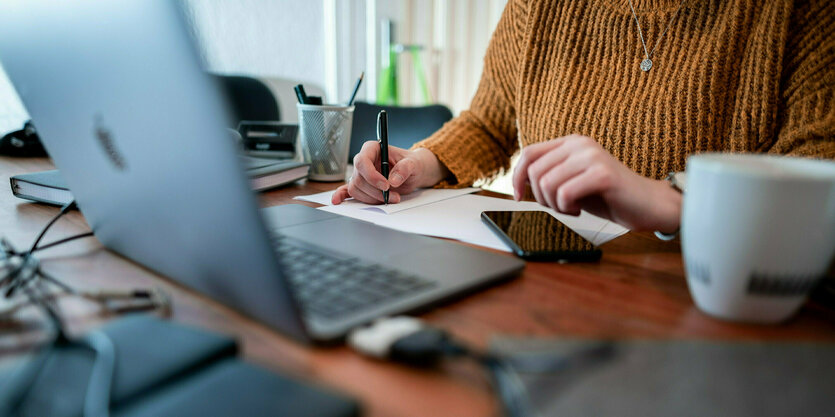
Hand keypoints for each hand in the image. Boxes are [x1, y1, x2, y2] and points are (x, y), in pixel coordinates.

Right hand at [332, 142, 447, 204]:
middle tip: (394, 196)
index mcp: (373, 149)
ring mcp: (362, 174)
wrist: (413, 172)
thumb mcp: (414, 164)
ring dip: (372, 198)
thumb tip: (393, 180)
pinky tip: (337, 200)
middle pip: (359, 178)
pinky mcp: (363, 185)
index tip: (386, 185)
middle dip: (375, 191)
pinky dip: (342, 196)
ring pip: (356, 189)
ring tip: (390, 199)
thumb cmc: (412, 164)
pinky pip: (348, 190)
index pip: (362, 161)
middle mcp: (364, 161)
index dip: (371, 175)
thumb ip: (405, 169)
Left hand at [512, 134, 680, 231]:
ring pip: (547, 184)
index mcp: (571, 143)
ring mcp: (592, 157)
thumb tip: (518, 180)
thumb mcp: (572, 181)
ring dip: (555, 205)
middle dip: (541, 198)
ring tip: (573, 208)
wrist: (647, 204)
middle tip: (561, 206)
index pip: (528, 154)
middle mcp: (580, 144)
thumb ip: (549, 174)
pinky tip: (580, 209)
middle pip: (535, 172)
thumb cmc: (607, 195)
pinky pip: (565, 194)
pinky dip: (567, 208)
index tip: (519, 197)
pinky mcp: (602, 174)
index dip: (517, 177)